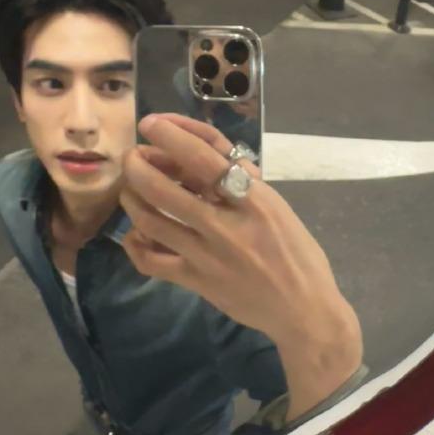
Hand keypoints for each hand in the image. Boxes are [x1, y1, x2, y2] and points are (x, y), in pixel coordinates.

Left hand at [119, 114, 361, 356]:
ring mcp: (208, 256)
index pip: (204, 158)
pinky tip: (135, 233)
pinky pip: (152, 261)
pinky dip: (135, 243)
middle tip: (133, 157)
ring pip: (151, 221)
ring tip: (129, 188)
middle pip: (165, 190)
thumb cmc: (296, 253)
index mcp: (255, 200)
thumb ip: (242, 181)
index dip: (171, 136)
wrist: (304, 310)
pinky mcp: (196, 282)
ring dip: (131, 198)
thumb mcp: (277, 206)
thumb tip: (200, 154)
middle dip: (138, 167)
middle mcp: (227, 226)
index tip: (151, 123)